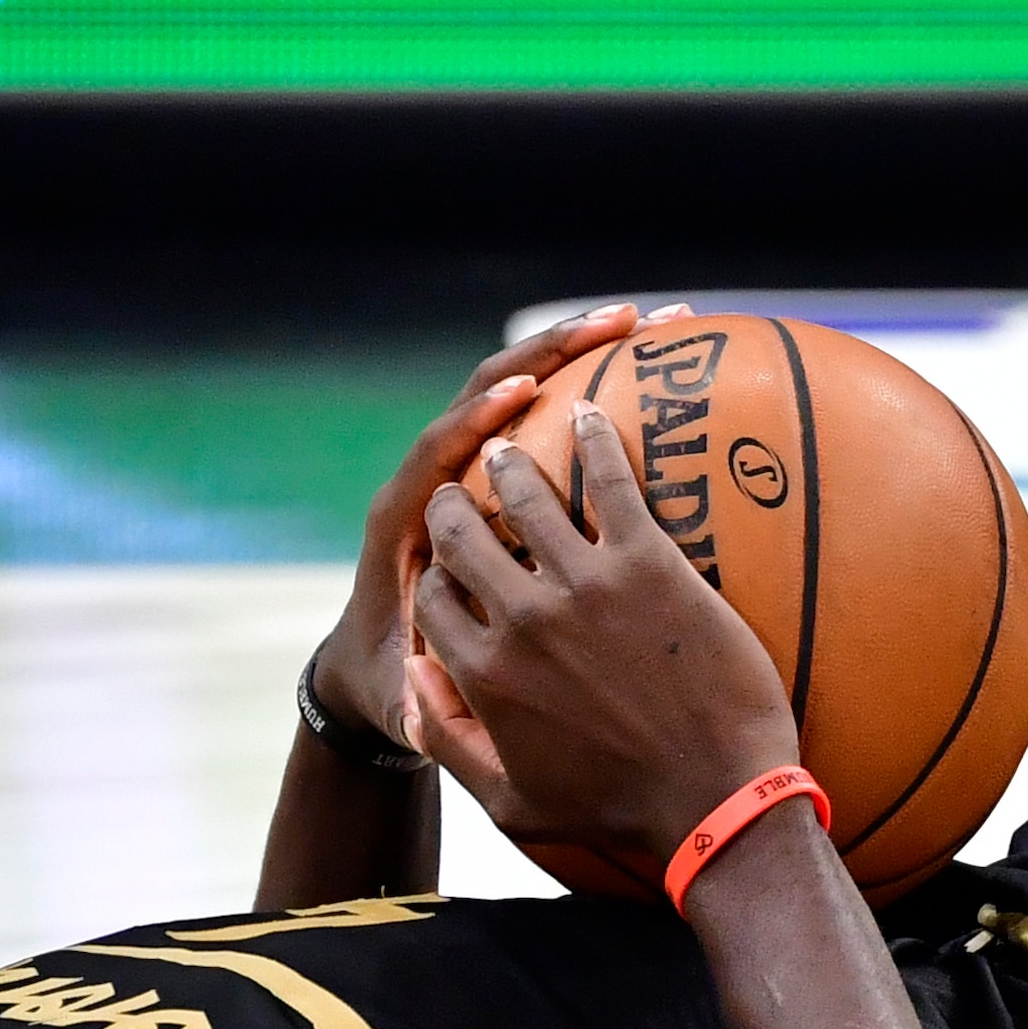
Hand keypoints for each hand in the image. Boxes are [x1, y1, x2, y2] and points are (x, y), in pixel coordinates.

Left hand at [311, 302, 639, 756]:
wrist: (374, 673)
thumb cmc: (387, 688)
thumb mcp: (405, 706)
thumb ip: (419, 705)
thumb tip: (417, 699)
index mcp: (405, 523)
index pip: (436, 454)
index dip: (474, 422)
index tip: (520, 397)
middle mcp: (435, 483)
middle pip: (485, 390)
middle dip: (547, 349)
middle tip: (617, 323)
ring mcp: (473, 475)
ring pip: (518, 388)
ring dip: (576, 348)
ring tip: (647, 322)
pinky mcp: (500, 477)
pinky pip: (543, 415)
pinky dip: (588, 381)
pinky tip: (653, 360)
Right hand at [407, 405, 801, 881]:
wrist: (718, 805)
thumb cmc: (621, 815)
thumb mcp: (514, 801)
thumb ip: (454, 742)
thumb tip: (419, 682)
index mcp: (484, 674)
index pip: (432, 597)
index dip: (435, 572)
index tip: (450, 562)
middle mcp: (522, 620)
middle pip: (461, 533)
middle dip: (455, 502)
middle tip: (468, 487)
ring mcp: (585, 586)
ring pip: (524, 493)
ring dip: (510, 460)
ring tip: (513, 443)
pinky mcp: (649, 564)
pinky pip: (611, 478)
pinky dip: (593, 437)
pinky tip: (589, 412)